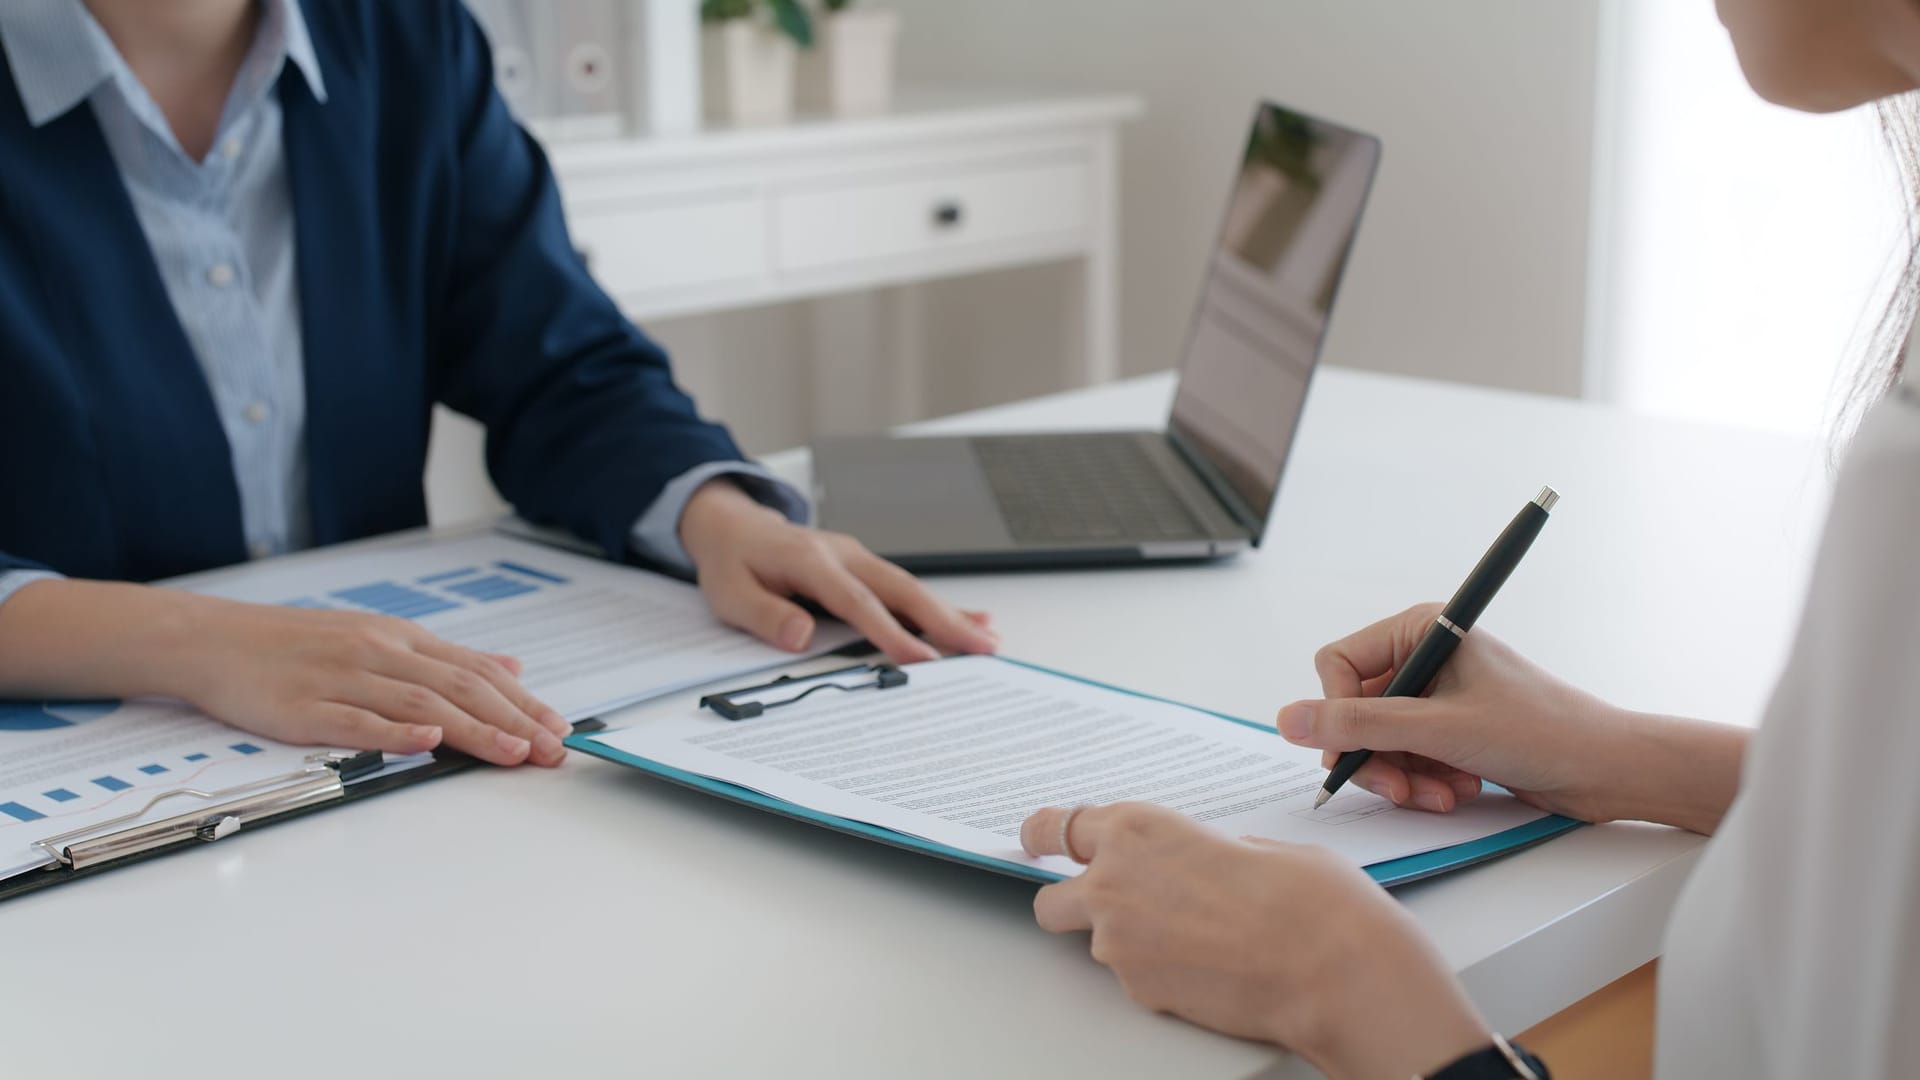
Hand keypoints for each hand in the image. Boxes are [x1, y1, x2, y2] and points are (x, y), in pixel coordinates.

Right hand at [171, 598, 570, 766]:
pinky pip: (355, 721)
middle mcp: (381, 653)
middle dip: (512, 721)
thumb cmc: (301, 645)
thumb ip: (447, 657)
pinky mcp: (304, 707)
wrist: (215, 639)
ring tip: (512, 753)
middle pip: (459, 687)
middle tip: (552, 750)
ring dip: (472, 730)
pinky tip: (428, 743)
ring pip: (420, 704)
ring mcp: (343, 678)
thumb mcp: (382, 638)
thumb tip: (513, 665)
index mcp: (402, 639)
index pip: (477, 671)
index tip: (560, 729)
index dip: (522, 702)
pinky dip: (394, 732)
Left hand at [679, 479, 998, 663]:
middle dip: (945, 621)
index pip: (858, 604)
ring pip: (910, 588)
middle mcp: (844, 556)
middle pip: (902, 590)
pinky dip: (938, 605)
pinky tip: (969, 618)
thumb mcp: (730, 593)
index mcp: (811, 562)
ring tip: (988, 639)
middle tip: (982, 648)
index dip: (892, 633)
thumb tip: (800, 637)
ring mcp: (857, 558)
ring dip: (950, 614)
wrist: (733, 526)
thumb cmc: (733, 563)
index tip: (922, 660)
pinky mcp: (863, 567)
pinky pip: (904, 588)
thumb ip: (764, 615)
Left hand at [1020, 803, 1489, 1077]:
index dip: (1044, 835)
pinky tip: (1210, 969)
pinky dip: (1160, 974)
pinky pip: (1135, 978)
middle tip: (1100, 904)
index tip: (1036, 839)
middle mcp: (1113, 881)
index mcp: (1139, 828)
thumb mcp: (1254, 844)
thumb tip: (1197, 863)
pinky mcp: (1138, 992)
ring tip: (1196, 942)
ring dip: (1128, 942)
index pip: (1057, 826)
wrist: (1333, 968)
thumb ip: (1203, 849)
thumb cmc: (1308, 898)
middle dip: (1070, 901)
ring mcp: (1119, 943)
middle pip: (1051, 898)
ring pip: (1096, 945)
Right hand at [1277, 604, 1745, 832]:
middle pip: (1356, 710)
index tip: (1355, 750)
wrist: (1608, 769)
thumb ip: (1359, 726)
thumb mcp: (1440, 730)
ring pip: (1379, 741)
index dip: (1339, 711)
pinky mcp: (1451, 731)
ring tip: (1442, 794)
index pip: (1338, 664)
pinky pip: (1407, 758)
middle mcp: (1426, 657)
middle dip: (1376, 756)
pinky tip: (1457, 792)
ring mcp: (1437, 696)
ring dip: (1403, 776)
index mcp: (1422, 629)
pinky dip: (1424, 782)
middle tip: (1399, 789)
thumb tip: (1290, 720)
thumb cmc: (1542, 731)